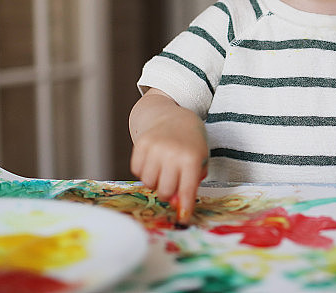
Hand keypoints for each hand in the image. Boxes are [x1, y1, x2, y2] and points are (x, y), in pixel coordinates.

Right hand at [129, 92, 208, 222]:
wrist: (174, 116)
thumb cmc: (190, 143)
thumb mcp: (198, 161)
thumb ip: (190, 183)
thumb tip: (174, 204)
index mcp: (191, 158)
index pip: (186, 190)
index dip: (185, 207)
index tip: (183, 219)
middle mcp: (172, 153)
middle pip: (164, 191)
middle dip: (168, 192)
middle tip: (172, 183)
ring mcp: (155, 148)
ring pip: (148, 183)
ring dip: (155, 182)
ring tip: (163, 170)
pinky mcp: (140, 144)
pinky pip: (136, 171)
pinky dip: (144, 171)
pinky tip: (153, 161)